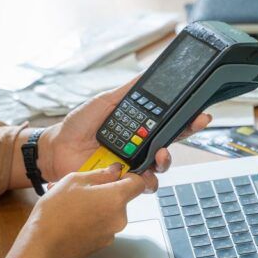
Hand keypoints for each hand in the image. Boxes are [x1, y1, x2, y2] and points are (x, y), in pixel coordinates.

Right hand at [1, 164, 144, 257]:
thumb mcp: (75, 180)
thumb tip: (115, 171)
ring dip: (97, 208)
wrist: (43, 246)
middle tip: (83, 191)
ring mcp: (112, 234)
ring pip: (110, 213)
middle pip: (121, 199)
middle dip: (106, 193)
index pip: (139, 183)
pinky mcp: (102, 245)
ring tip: (73, 207)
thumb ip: (100, 174)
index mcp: (116, 198)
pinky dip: (93, 223)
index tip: (118, 175)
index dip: (129, 176)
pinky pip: (102, 227)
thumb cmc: (56, 212)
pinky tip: (74, 221)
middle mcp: (119, 218)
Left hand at [42, 77, 211, 189]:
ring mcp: (133, 164)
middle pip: (171, 142)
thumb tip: (146, 74)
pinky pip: (144, 184)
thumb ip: (126, 91)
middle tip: (192, 126)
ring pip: (161, 165)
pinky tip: (141, 174)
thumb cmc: (78, 125)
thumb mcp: (104, 101)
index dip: (187, 119)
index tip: (200, 113)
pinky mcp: (124, 181)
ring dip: (165, 159)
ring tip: (159, 154)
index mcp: (139, 126)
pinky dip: (146, 180)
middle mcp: (140, 145)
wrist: (56, 149)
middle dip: (186, 134)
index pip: (168, 122)